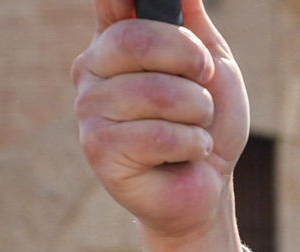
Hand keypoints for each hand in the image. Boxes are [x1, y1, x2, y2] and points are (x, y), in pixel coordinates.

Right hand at [74, 0, 249, 251]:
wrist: (209, 185)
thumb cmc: (206, 122)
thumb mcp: (210, 62)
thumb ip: (190, 21)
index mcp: (114, 42)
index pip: (114, 1)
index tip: (174, 26)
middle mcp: (92, 70)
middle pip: (139, 40)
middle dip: (191, 62)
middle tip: (204, 85)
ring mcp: (90, 110)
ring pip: (157, 92)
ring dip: (197, 112)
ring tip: (196, 128)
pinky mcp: (99, 149)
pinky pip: (160, 135)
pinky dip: (192, 144)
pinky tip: (189, 154)